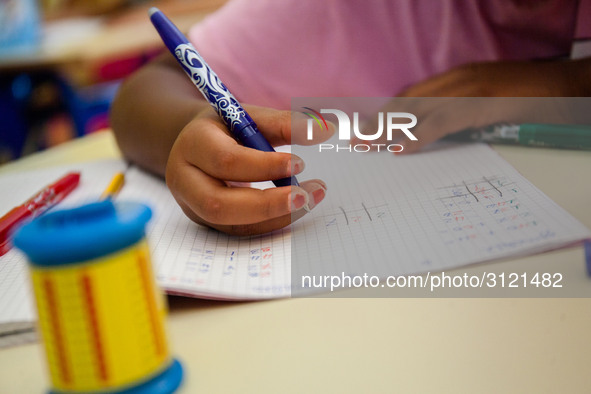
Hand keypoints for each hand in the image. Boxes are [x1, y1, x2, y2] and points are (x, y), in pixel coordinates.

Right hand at [165, 105, 334, 234]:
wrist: (197, 144)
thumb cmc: (227, 128)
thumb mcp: (250, 117)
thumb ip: (285, 123)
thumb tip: (326, 129)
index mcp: (193, 143)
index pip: (226, 160)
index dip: (264, 166)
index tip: (300, 164)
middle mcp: (185, 178)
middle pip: (218, 204)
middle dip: (266, 205)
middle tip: (306, 195)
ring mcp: (192, 205)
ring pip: (229, 224)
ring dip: (273, 218)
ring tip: (307, 201)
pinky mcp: (206, 221)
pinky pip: (239, 231)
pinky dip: (269, 222)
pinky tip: (294, 209)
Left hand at [353, 59, 588, 152]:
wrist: (560, 85)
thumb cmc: (524, 95)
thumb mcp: (484, 101)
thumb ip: (456, 112)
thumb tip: (429, 132)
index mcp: (453, 80)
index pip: (409, 98)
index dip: (384, 115)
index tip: (364, 130)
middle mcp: (454, 81)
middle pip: (406, 103)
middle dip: (377, 122)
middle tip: (355, 141)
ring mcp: (466, 89)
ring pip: (417, 110)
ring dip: (388, 129)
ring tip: (366, 145)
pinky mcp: (480, 102)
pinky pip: (443, 121)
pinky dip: (420, 135)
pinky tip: (400, 148)